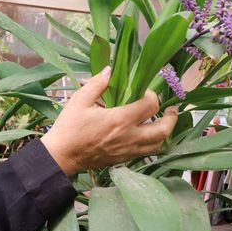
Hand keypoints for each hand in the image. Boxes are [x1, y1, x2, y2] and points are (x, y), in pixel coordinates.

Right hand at [41, 67, 177, 175]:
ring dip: (164, 133)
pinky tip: (144, 136)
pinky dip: (150, 144)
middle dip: (171, 118)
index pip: (150, 106)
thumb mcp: (79, 101)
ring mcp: (127, 151)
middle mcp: (129, 137)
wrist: (60, 156)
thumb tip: (109, 70)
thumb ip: (97, 84)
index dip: (153, 96)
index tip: (145, 92)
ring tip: (161, 124)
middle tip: (171, 110)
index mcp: (120, 120)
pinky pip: (145, 153)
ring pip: (157, 145)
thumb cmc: (68, 128)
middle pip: (163, 130)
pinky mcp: (122, 160)